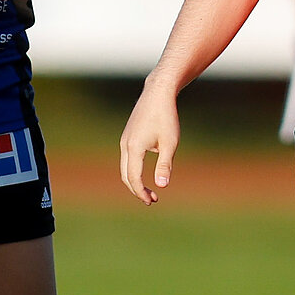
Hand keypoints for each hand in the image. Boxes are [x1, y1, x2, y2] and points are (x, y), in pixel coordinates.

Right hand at [119, 77, 179, 204]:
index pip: (134, 177)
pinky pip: (126, 158)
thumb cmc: (166, 117)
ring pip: (124, 167)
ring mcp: (125, 140)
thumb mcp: (170, 143)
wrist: (157, 93)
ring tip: (150, 189)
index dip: (141, 192)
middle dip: (136, 190)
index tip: (152, 200)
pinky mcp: (128, 136)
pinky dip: (133, 170)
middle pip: (125, 175)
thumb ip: (164, 165)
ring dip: (135, 180)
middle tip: (152, 200)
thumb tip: (162, 186)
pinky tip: (146, 171)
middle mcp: (125, 145)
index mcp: (134, 148)